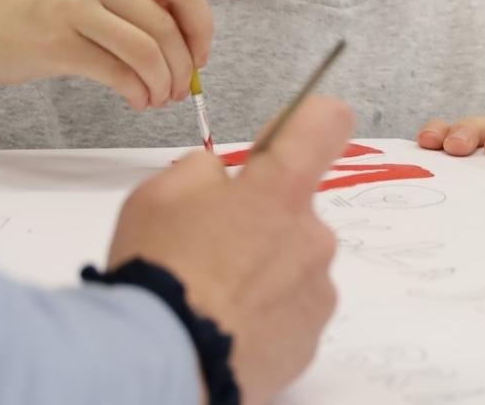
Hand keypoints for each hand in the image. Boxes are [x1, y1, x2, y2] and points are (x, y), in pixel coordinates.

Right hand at [0, 0, 212, 109]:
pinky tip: (137, 100)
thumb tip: (184, 41)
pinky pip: (118, 72)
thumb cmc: (20, 6)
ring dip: (164, 82)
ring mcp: (74, 5)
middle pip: (168, 21)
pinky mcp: (56, 42)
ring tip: (158, 97)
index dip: (201, 22)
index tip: (200, 52)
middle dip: (185, 63)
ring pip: (148, 49)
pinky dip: (138, 92)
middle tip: (183, 87)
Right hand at [108, 96, 353, 402]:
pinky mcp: (310, 337)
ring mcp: (317, 289)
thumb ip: (203, 171)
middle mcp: (313, 235)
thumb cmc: (157, 272)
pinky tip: (226, 325)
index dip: (307, 122)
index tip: (284, 139)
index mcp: (279, 190)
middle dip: (261, 222)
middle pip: (296, 210)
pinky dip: (265, 316)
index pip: (326, 123)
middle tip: (211, 250)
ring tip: (211, 296)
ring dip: (262, 272)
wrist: (159, 362)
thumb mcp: (159, 194)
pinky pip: (292, 311)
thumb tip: (222, 179)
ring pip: (294, 263)